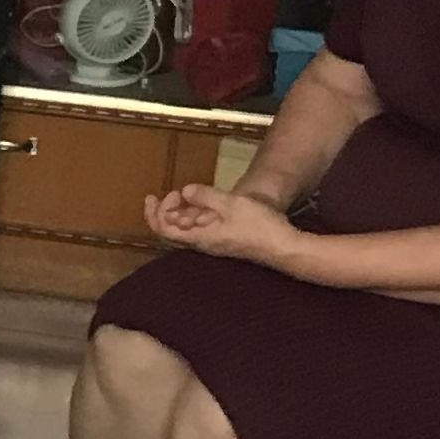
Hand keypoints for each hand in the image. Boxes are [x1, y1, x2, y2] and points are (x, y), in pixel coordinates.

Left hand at [144, 183, 299, 266]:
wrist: (284, 248)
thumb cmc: (259, 226)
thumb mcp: (232, 204)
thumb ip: (207, 197)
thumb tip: (185, 191)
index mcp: (200, 237)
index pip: (163, 229)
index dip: (155, 212)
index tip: (158, 195)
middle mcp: (203, 244)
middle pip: (171, 231)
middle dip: (164, 210)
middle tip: (173, 194)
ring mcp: (213, 244)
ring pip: (185, 231)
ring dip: (179, 213)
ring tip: (184, 197)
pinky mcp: (224, 242)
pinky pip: (199, 230)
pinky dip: (193, 216)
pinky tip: (203, 206)